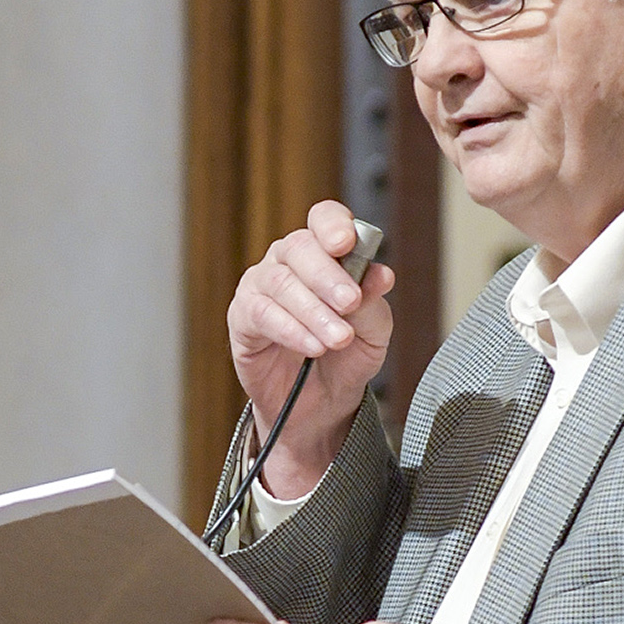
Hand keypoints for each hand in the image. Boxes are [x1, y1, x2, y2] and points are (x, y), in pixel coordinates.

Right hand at [227, 201, 393, 496]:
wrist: (323, 404)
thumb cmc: (348, 355)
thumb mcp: (374, 330)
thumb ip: (374, 301)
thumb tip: (381, 274)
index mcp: (325, 252)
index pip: (324, 219)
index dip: (333, 225)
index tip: (346, 243)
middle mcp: (289, 261)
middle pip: (300, 248)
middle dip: (328, 276)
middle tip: (351, 303)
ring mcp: (262, 286)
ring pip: (282, 283)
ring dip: (314, 312)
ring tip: (339, 339)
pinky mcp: (242, 317)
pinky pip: (261, 314)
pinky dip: (290, 330)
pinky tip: (312, 346)